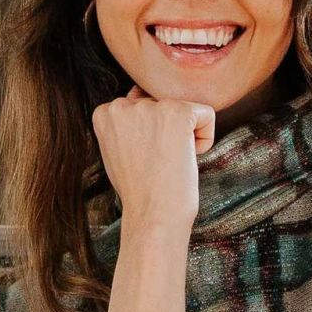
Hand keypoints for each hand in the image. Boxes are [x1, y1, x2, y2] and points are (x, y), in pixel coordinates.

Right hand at [91, 83, 215, 231]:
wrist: (154, 215)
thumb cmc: (140, 191)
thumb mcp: (118, 151)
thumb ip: (125, 123)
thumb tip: (138, 95)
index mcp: (105, 112)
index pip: (142, 106)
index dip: (150, 136)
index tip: (144, 160)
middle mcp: (123, 104)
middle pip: (164, 106)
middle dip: (167, 133)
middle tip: (158, 163)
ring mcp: (150, 107)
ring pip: (185, 111)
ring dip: (185, 137)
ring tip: (169, 162)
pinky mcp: (178, 112)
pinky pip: (207, 116)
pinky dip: (204, 140)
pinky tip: (186, 159)